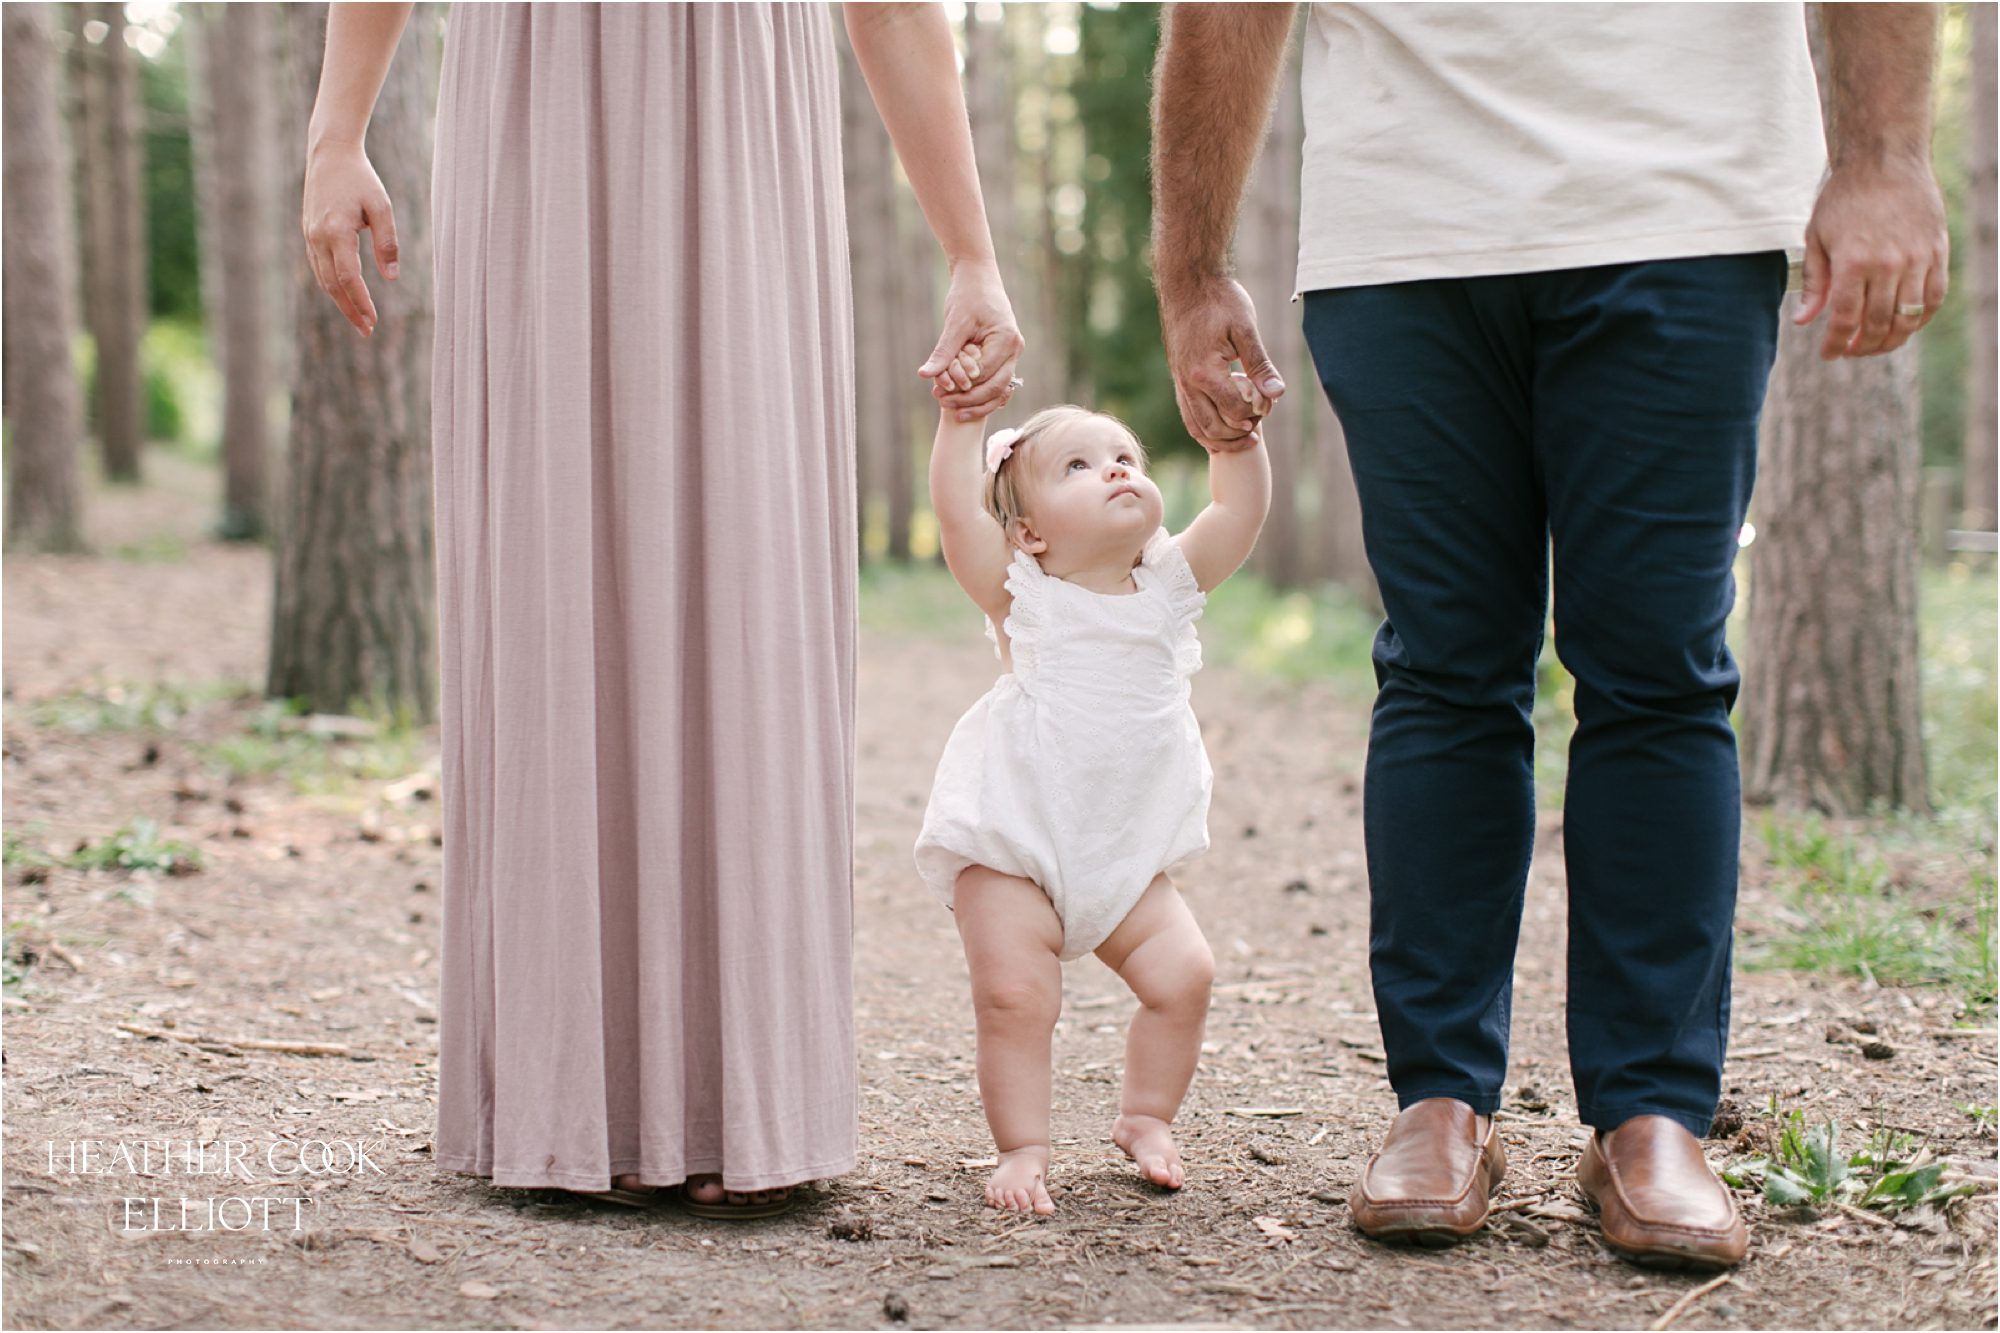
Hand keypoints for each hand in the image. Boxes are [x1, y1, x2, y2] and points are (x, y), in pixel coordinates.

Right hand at [302, 139, 399, 337]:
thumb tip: (391, 278)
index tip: (373, 321)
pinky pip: (319, 266)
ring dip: (340, 302)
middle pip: (332, 284)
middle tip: (368, 331)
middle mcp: (318, 236)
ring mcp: (310, 235)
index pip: (348, 277)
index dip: (361, 302)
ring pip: (323, 278)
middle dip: (350, 310)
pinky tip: (345, 296)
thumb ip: (387, 242)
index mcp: (336, 230)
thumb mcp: (381, 206)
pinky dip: (331, 285)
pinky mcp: (309, 232)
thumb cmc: (361, 179)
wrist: (330, 154)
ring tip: (360, 320)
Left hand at [919, 261, 1025, 419]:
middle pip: (996, 388)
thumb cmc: (968, 294)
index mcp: (1006, 340)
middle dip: (970, 400)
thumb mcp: (955, 324)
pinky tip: (964, 401)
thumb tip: (925, 375)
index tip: (939, 394)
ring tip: (952, 408)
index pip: (985, 375)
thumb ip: (943, 352)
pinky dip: (982, 393)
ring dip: (977, 401)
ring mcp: (1012, 353)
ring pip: (998, 389)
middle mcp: (1015, 349)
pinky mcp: (1003, 355)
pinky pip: (996, 381)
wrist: (978, 275)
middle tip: (943, 404)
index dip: (963, 388)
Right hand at [1160, 274, 1283, 451]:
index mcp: (1204, 372)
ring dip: (1221, 439)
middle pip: (1214, 428)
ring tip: (1245, 438)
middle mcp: (1187, 383)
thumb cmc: (1219, 299)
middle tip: (1260, 430)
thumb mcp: (1245, 329)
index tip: (1270, 402)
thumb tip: (1277, 394)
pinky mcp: (1178, 378)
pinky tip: (1221, 429)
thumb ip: (1260, 365)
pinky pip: (1188, 414)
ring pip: (1196, 427)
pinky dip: (1204, 429)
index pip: (1234, 410)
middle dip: (1239, 434)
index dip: (1257, 412)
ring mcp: (1179, 382)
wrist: (1187, 281)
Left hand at [1793, 158, 1947, 359]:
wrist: (1887, 160)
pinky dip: (1920, 319)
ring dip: (1891, 340)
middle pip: (1878, 325)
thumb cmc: (1845, 198)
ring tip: (1875, 345)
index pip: (1844, 319)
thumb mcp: (1817, 237)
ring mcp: (1918, 259)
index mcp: (1853, 262)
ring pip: (1908, 318)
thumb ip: (1814, 282)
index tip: (1829, 354)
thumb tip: (1803, 322)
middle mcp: (1888, 264)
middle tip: (1851, 351)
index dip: (1836, 344)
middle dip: (1862, 347)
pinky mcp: (1938, 252)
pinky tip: (1904, 325)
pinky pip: (1934, 298)